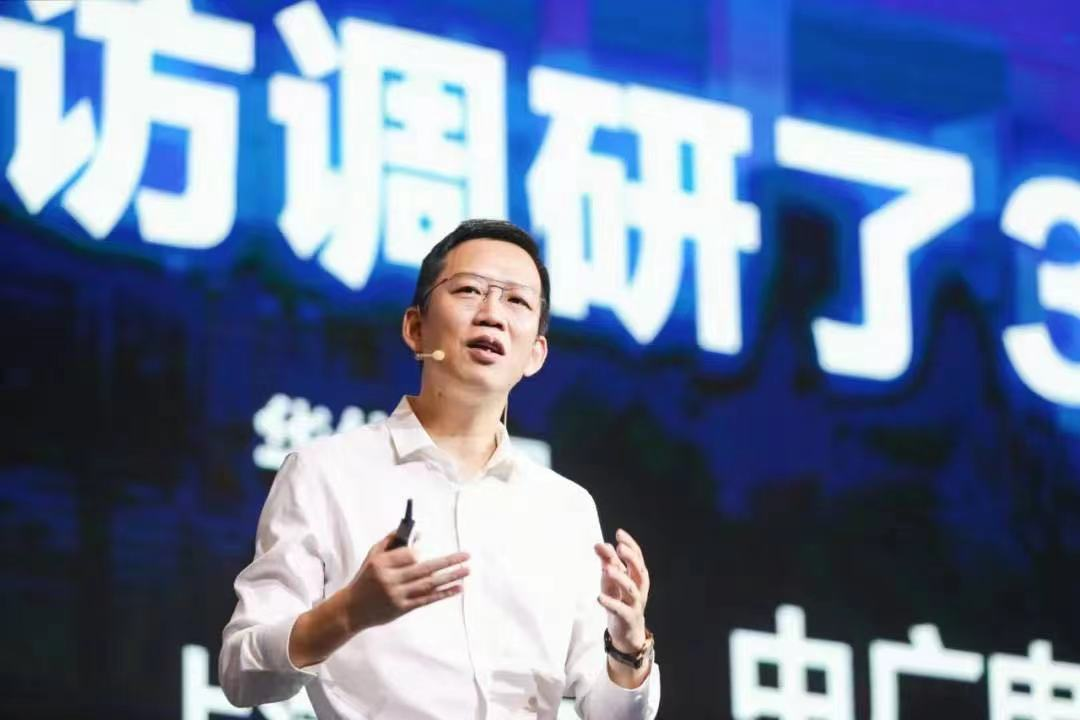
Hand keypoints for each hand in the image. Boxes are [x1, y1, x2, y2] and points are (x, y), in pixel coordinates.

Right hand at [345, 531, 469, 631]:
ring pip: (429, 584)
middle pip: (424, 569)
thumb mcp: (372, 555)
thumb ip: (391, 541)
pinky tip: (458, 588)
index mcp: (382, 564)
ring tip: (467, 570)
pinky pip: (427, 600)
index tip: (424, 549)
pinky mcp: (402, 609)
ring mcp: (397, 596)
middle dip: (448, 562)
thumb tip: (415, 531)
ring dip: (450, 577)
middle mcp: (390, 580)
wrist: (352, 609)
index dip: (419, 551)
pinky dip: (444, 594)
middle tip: (466, 555)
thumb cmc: (365, 578)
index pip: (408, 555)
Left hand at [594, 528, 649, 652]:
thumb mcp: (612, 580)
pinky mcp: (628, 617)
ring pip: (631, 588)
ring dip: (620, 577)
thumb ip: (607, 562)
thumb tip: (599, 544)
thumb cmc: (620, 600)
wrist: (627, 631)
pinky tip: (599, 597)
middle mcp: (640, 588)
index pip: (638, 556)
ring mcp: (635, 603)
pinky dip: (610, 602)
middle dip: (630, 558)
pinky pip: (620, 609)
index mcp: (637, 576)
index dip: (630, 544)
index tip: (619, 533)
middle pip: (639, 570)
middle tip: (619, 548)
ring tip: (607, 569)